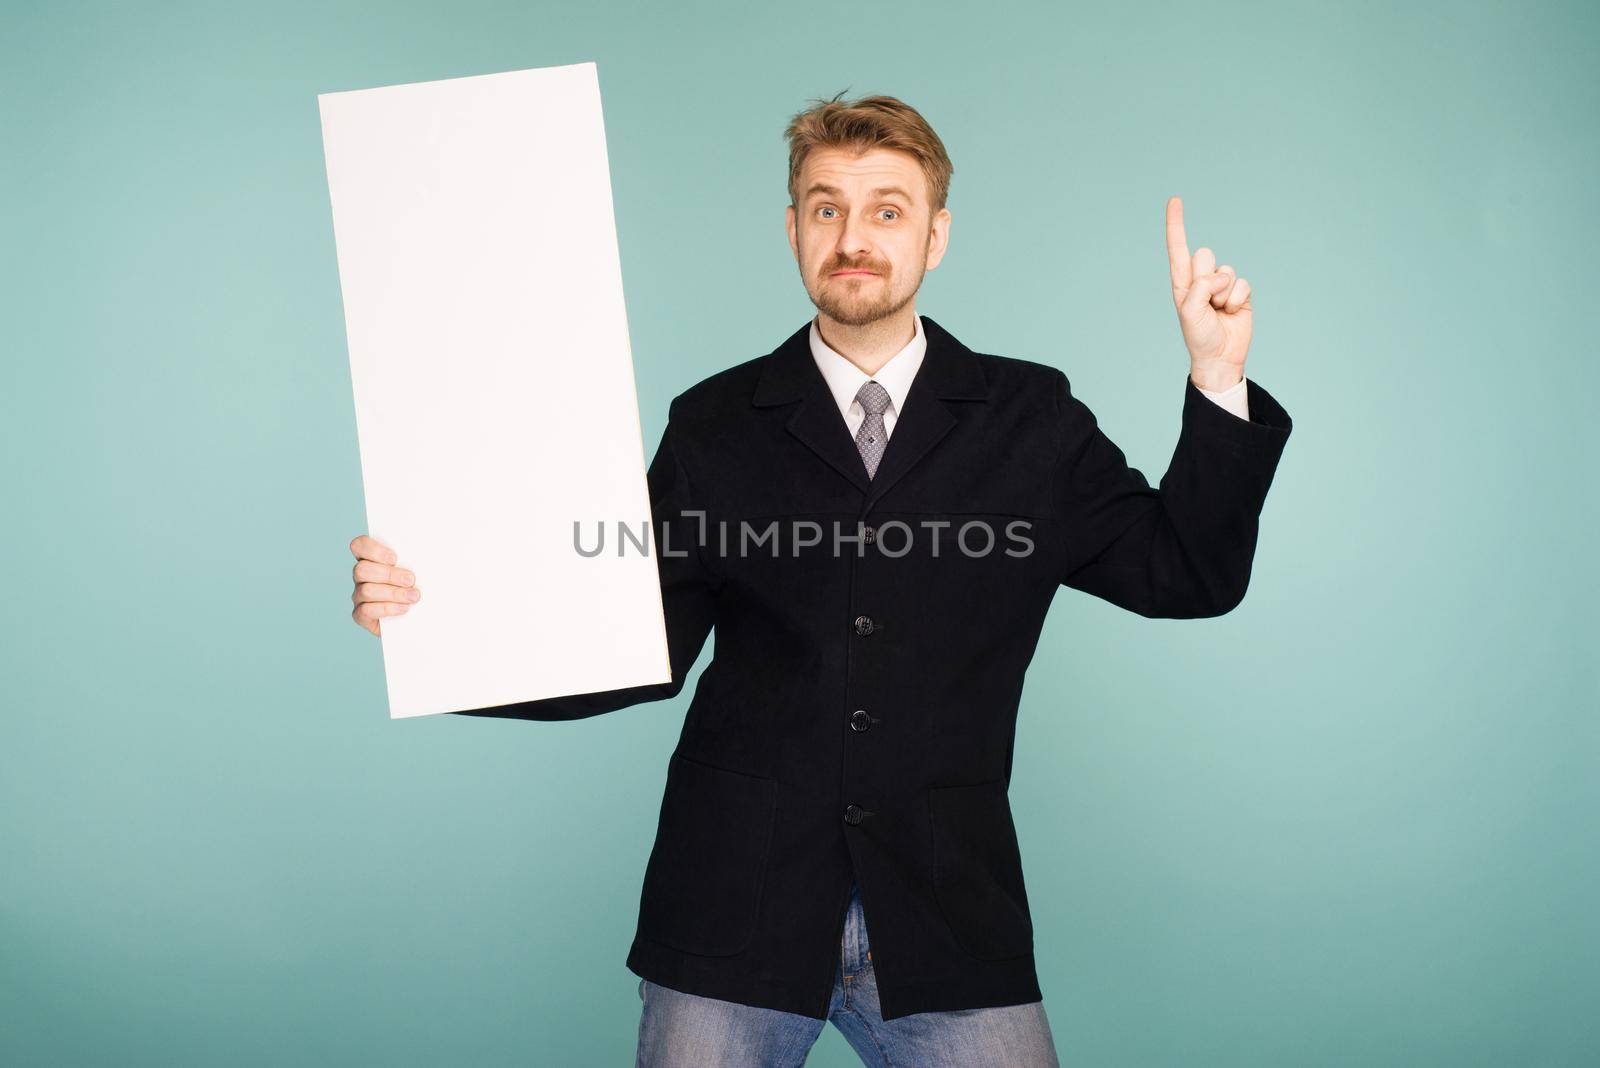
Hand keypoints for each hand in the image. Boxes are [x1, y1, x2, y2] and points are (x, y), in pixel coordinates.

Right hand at [349, 534, 418, 635]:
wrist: (422, 617)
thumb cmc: (419, 586)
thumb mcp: (421, 570)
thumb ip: (417, 560)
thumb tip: (428, 552)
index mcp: (372, 559)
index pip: (359, 546)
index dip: (373, 550)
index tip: (395, 558)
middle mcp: (362, 577)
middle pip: (361, 569)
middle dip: (389, 574)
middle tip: (411, 580)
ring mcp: (359, 596)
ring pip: (366, 590)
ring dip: (393, 593)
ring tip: (413, 596)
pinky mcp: (361, 615)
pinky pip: (366, 610)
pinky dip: (388, 609)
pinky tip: (404, 608)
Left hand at [1165, 196, 1251, 390]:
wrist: (1220, 357)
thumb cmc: (1199, 336)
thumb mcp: (1190, 312)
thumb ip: (1200, 287)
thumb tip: (1219, 275)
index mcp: (1182, 282)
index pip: (1178, 248)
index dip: (1176, 224)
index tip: (1174, 200)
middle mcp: (1201, 280)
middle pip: (1204, 255)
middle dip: (1206, 278)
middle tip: (1206, 301)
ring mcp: (1222, 286)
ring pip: (1226, 270)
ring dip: (1223, 293)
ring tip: (1219, 311)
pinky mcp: (1241, 293)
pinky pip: (1243, 283)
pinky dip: (1237, 299)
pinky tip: (1232, 313)